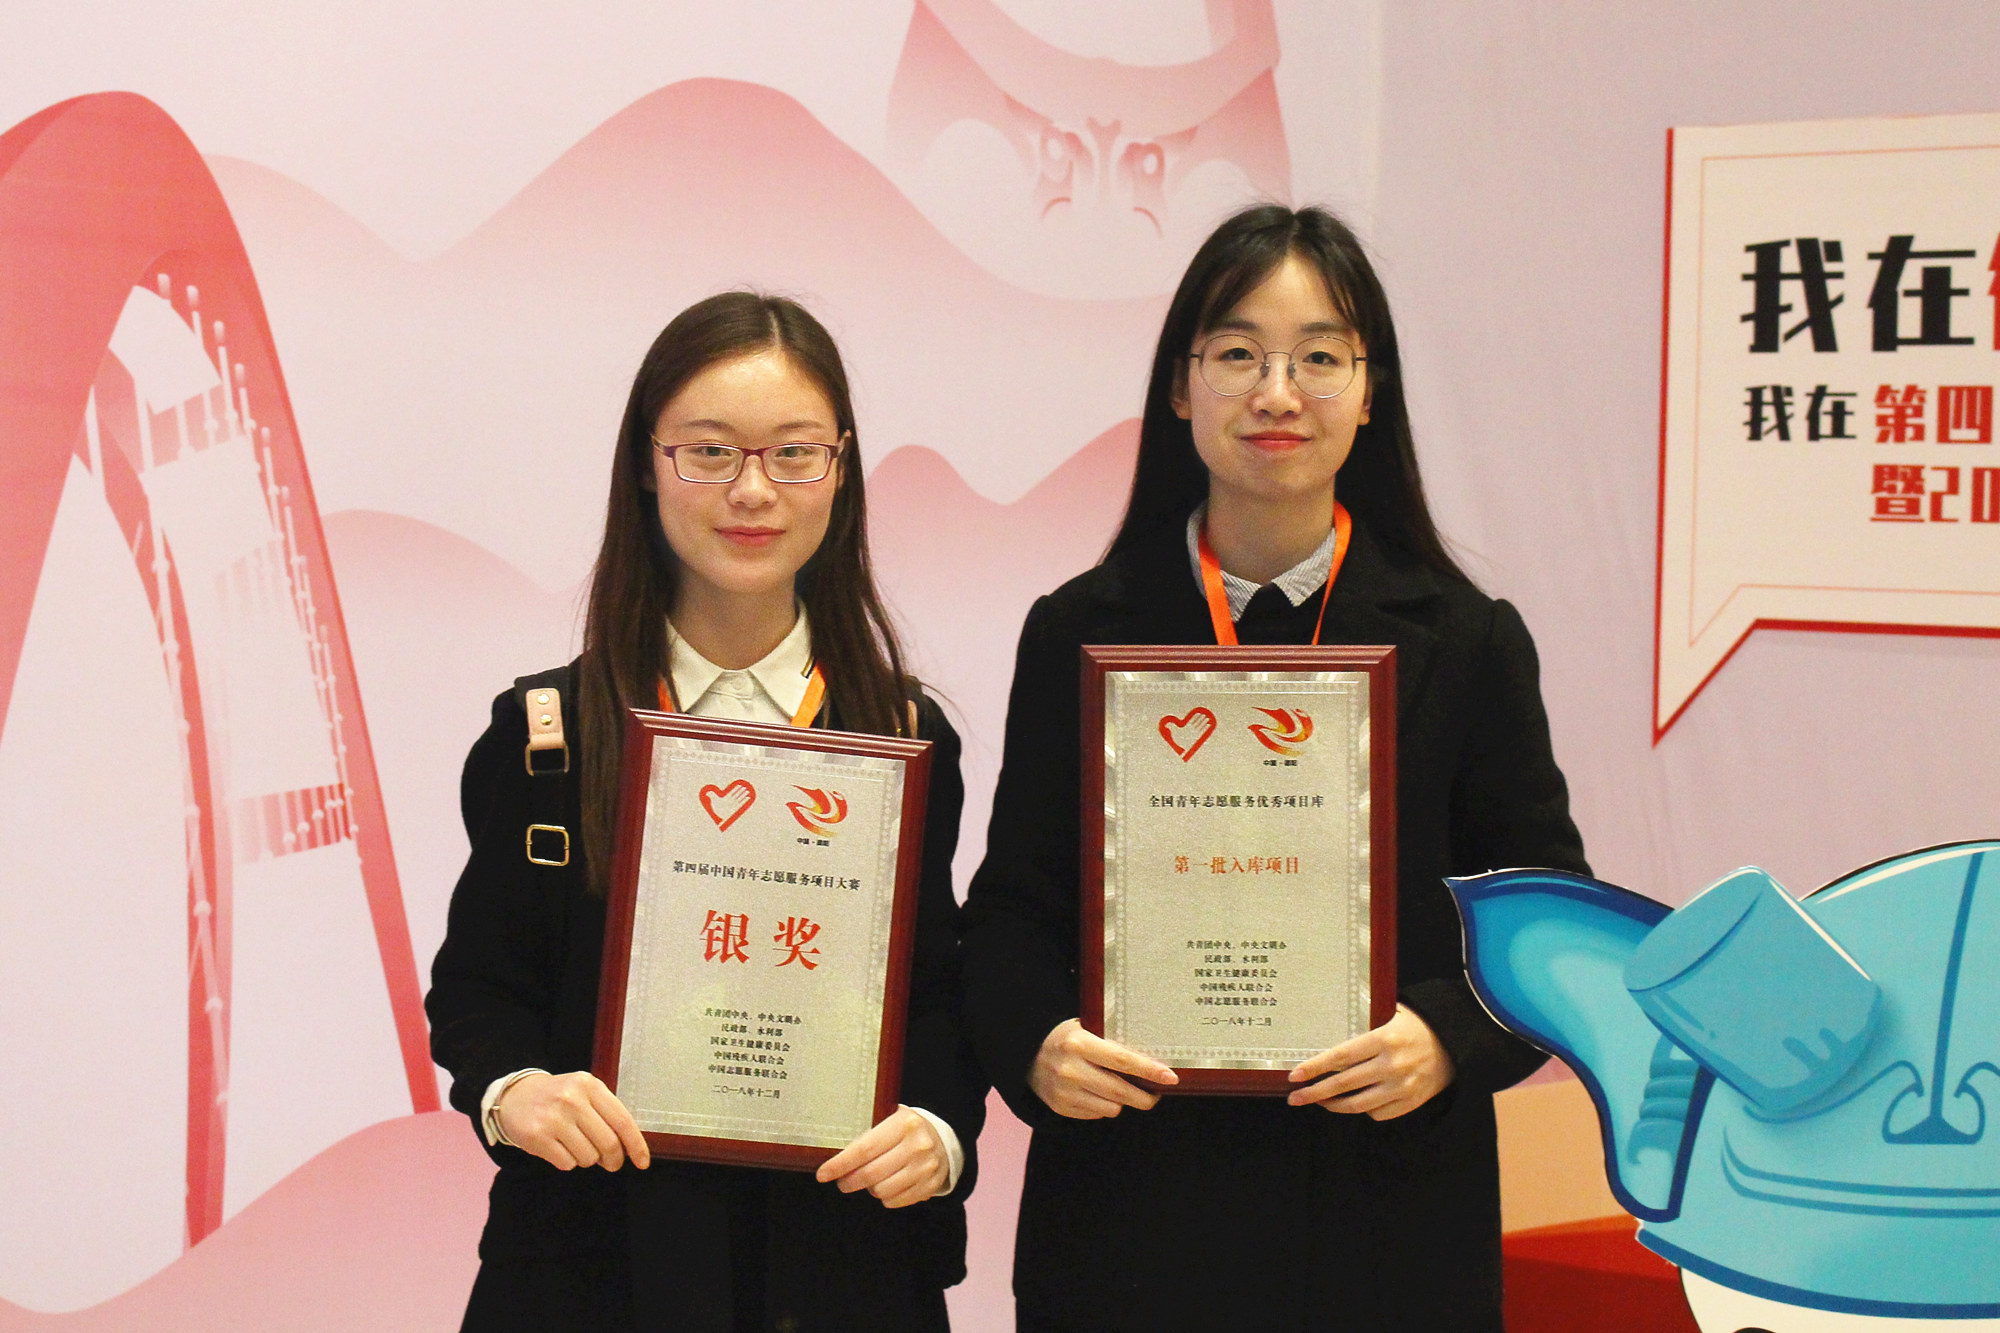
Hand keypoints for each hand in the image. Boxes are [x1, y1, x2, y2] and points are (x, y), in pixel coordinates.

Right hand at [495, 1071, 650, 1170]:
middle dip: (613, 1159)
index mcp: (590, 1085)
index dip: (636, 1145)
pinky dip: (567, 1162)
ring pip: (588, 1157)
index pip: (622, 1120)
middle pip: (608, 1143)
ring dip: (587, 1159)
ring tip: (576, 1145)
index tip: (643, 1162)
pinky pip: (567, 1163)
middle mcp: (572, 1099)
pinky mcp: (537, 1136)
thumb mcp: (584, 1093)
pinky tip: (558, 1147)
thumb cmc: (558, 1098)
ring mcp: (553, 1118)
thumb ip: (607, 1114)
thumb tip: (628, 1148)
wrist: (515, 1096)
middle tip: (611, 1163)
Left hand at [815, 1106, 949, 1207]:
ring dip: (868, 1188)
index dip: (840, 1164)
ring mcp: (926, 1167)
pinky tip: (885, 1185)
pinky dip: (885, 1197)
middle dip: (849, 1181)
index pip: (865, 1148)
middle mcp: (917, 1146)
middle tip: (842, 1181)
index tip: (823, 1174)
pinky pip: (896, 1201)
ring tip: (868, 1180)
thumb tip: (832, 1153)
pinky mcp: (930, 1185)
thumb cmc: (906, 1128)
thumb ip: (867, 1132)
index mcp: (903, 1123)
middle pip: (871, 1174)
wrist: (943, 1139)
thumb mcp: (890, 1118)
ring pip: (881, 1190)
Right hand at [1028, 1018, 1177, 1118]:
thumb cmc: (1066, 1038)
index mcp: (1079, 1044)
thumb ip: (1111, 1042)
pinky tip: (1098, 1092)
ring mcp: (1064, 1092)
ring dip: (1123, 1102)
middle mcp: (1071, 1070)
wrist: (1026, 1054)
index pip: (1122, 1061)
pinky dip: (1104, 1106)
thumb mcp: (1084, 1028)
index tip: (1170, 1077)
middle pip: (1120, 1092)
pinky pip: (1096, 1115)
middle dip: (1145, 1097)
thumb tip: (1152, 1059)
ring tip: (1121, 1089)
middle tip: (1157, 1093)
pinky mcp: (1060, 1108)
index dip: (1149, 1070)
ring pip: (1111, 1108)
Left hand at [1286, 1005, 1454, 1118]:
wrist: (1454, 1043)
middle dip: (1314, 1093)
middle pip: (1343, 1084)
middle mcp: (1391, 1065)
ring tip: (1320, 1100)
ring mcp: (1402, 1087)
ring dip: (1334, 1105)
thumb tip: (1328, 1039)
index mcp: (1383, 1039)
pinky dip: (1363, 1110)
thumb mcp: (1390, 1016)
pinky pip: (1378, 1114)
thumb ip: (1363, 1027)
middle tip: (1295, 1098)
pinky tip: (1356, 1101)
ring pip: (1358, 1105)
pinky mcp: (1411, 1102)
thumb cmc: (1416, 1026)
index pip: (1340, 1057)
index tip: (1295, 1076)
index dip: (1315, 1068)